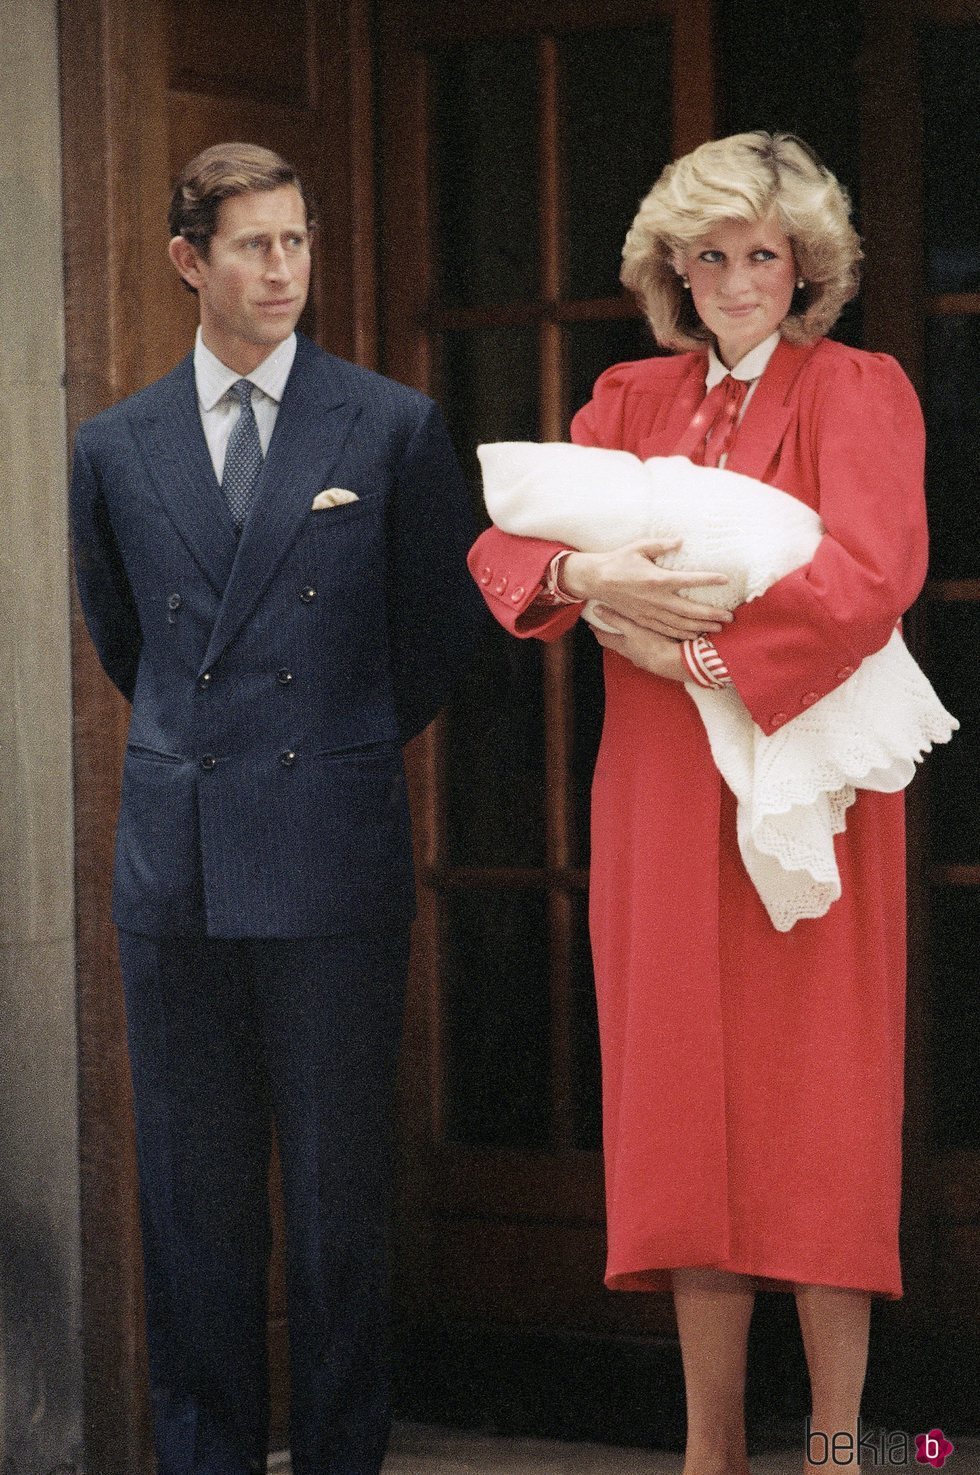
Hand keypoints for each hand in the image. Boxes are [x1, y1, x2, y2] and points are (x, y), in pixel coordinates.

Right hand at [560, 540, 731, 638]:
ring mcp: (650, 612)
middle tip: (729, 617)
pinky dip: (682, 634)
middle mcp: (656, 599)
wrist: (596, 580)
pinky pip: (666, 630)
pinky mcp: (643, 620)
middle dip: (711, 615)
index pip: (689, 580)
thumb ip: (661, 545)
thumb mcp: (639, 547)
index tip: (725, 579)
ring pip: (680, 624)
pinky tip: (694, 635)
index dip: (708, 580)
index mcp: (657, 579)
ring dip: (700, 627)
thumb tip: (680, 541)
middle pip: (689, 611)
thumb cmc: (619, 560)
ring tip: (718, 628)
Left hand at [588, 610, 688, 681]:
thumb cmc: (652, 643)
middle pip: (618, 645)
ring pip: (634, 649)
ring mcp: (645, 660)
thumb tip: (595, 610)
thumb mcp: (631, 628)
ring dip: (632, 642)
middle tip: (611, 627)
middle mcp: (631, 655)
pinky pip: (649, 652)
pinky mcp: (658, 662)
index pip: (604, 639)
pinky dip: (648, 646)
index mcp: (623, 646)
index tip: (591, 625)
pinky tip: (655, 641)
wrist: (676, 662)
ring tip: (635, 632)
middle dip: (614, 636)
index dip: (597, 631)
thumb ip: (614, 619)